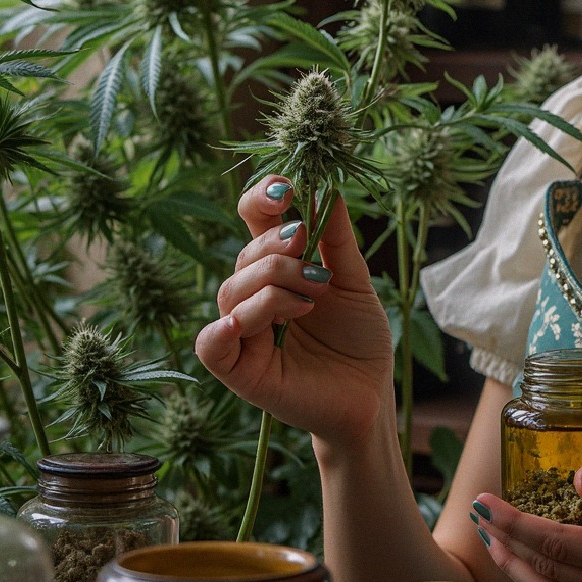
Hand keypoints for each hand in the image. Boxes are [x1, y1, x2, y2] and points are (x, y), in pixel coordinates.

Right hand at [195, 177, 394, 444]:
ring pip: (232, 293)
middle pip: (243, 257)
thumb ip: (336, 239)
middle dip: (277, 251)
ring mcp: (244, 333)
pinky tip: (242, 325)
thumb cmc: (358, 338)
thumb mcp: (354, 281)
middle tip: (312, 261)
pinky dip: (221, 331)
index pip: (253, 222)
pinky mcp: (241, 371)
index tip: (285, 189)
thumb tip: (328, 187)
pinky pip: (211, 346)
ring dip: (273, 287)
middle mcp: (255, 296)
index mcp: (278, 268)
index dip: (260, 199)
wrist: (371, 395)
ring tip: (312, 299)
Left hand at [470, 446, 581, 581]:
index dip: (515, 523)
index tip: (485, 500)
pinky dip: (542, 580)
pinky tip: (525, 554)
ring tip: (491, 531)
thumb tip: (578, 478)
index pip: (559, 545)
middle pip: (548, 575)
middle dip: (506, 542)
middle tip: (478, 509)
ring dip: (518, 565)